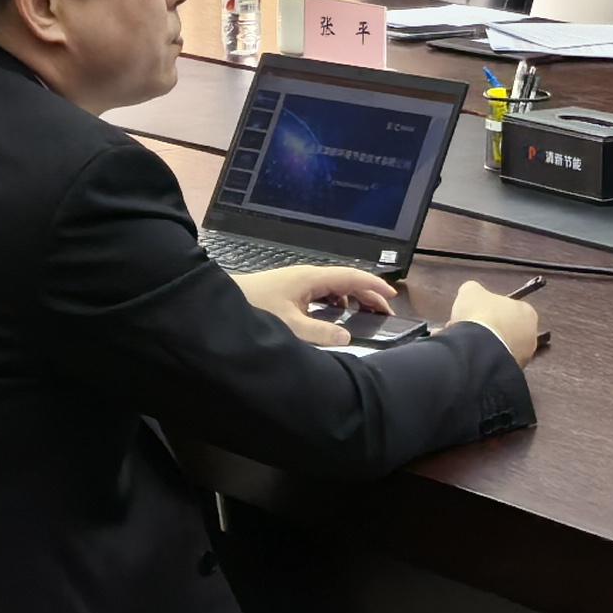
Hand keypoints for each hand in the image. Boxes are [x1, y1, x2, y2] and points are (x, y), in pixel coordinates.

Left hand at [242, 266, 393, 346]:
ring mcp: (298, 283)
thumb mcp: (290, 326)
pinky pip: (322, 293)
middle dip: (368, 294)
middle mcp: (308, 277)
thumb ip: (320, 333)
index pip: (352, 277)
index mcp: (311, 279)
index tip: (392, 297)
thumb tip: (347, 336)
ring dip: (352, 298)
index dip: (374, 286)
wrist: (220, 303)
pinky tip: (336, 316)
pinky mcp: (290, 291)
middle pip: (347, 281)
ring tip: (366, 315)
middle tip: (385, 312)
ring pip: (334, 287)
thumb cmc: (254, 308)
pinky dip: (336, 303)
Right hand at [450, 281, 543, 365]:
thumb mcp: (471, 292)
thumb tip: (471, 293)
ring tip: (465, 344)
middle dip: (486, 329)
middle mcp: (530, 336)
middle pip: (505, 330)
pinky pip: (495, 364)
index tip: (475, 313)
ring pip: (499, 349)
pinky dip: (483, 361)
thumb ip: (474, 290)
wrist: (478, 350)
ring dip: (483, 346)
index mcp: (527, 312)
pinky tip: (469, 357)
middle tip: (468, 329)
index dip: (489, 310)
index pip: (509, 309)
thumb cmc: (480, 316)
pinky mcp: (511, 373)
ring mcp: (523, 357)